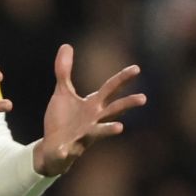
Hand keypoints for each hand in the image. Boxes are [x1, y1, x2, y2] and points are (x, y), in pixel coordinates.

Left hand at [33, 45, 145, 176]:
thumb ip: (64, 71)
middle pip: (113, 110)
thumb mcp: (63, 92)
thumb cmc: (63, 120)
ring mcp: (83, 136)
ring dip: (109, 130)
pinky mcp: (68, 149)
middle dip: (127, 104)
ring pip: (99, 132)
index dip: (122, 79)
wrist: (52, 149)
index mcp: (93, 105)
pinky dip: (66, 150)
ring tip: (120, 128)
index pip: (111, 89)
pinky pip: (68, 150)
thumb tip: (66, 45)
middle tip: (143, 98)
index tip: (137, 68)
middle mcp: (93, 120)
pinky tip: (64, 149)